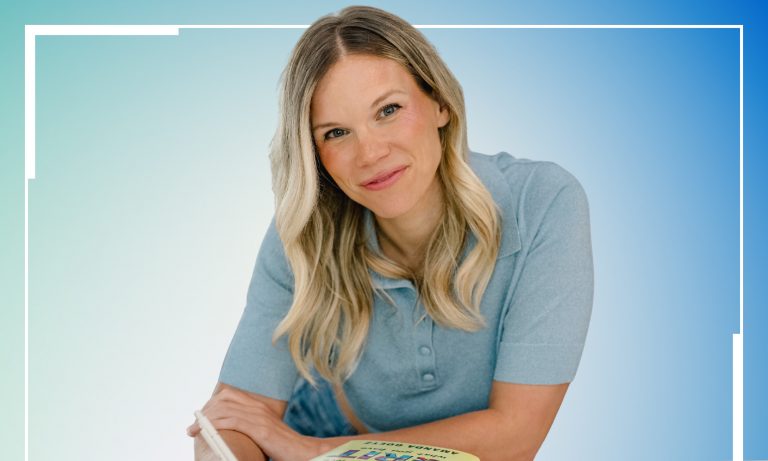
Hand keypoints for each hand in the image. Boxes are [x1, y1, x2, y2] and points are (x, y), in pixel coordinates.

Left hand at [186, 386, 324, 460]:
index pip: (228, 395)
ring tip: (192, 431)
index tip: (199, 418)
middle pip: (223, 400)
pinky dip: (215, 425)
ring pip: (224, 410)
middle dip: (204, 412)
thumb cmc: (283, 446)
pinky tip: (205, 432)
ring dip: (204, 420)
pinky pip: (232, 421)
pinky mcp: (260, 428)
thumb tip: (232, 432)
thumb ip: (250, 427)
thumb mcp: (264, 432)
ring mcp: (259, 417)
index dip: (210, 404)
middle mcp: (257, 407)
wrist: (302, 451)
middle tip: (192, 427)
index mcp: (258, 406)